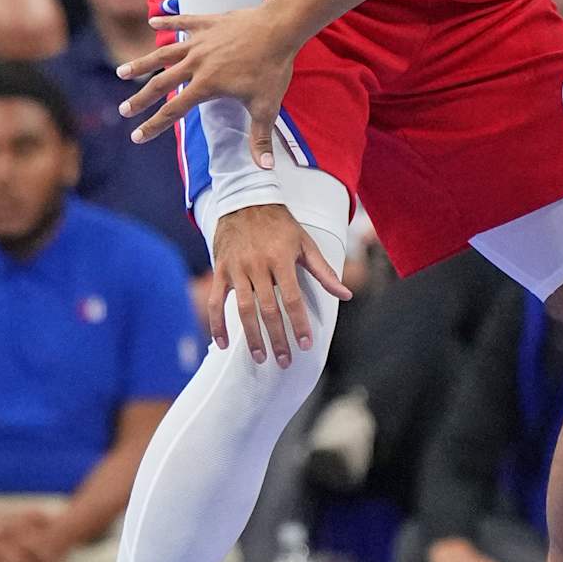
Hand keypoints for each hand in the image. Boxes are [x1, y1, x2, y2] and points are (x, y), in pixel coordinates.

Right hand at [119, 4, 298, 167]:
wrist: (279, 29)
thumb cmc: (273, 68)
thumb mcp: (267, 106)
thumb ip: (261, 137)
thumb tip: (265, 167)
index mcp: (207, 85)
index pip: (174, 110)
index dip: (154, 125)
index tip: (137, 136)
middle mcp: (196, 63)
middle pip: (161, 83)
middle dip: (141, 99)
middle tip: (124, 110)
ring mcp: (199, 42)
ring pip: (164, 53)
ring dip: (142, 63)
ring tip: (123, 72)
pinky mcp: (207, 23)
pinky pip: (182, 22)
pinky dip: (167, 22)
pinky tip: (152, 23)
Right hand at [209, 203, 351, 364]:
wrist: (245, 200)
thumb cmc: (281, 225)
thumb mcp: (306, 244)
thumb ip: (324, 272)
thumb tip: (346, 295)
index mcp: (281, 260)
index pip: (292, 299)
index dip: (299, 324)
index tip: (305, 345)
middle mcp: (258, 266)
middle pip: (269, 310)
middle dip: (278, 338)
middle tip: (285, 361)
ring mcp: (237, 269)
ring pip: (243, 310)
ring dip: (252, 337)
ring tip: (260, 358)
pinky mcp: (220, 270)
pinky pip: (216, 301)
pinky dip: (217, 323)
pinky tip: (223, 343)